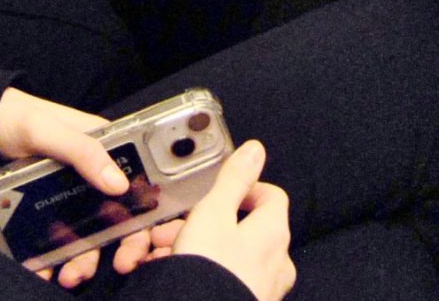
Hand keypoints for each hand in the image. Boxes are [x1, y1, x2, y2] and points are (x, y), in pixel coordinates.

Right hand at [163, 141, 292, 300]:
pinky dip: (201, 272)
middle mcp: (277, 261)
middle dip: (201, 225)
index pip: (271, 195)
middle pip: (243, 228)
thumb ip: (234, 179)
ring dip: (195, 249)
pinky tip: (174, 274)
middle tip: (171, 231)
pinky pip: (225, 279)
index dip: (243, 188)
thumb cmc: (211, 270)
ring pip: (229, 256)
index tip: (216, 193)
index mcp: (274, 232)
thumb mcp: (214, 213)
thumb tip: (255, 150)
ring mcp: (264, 287)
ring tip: (161, 255)